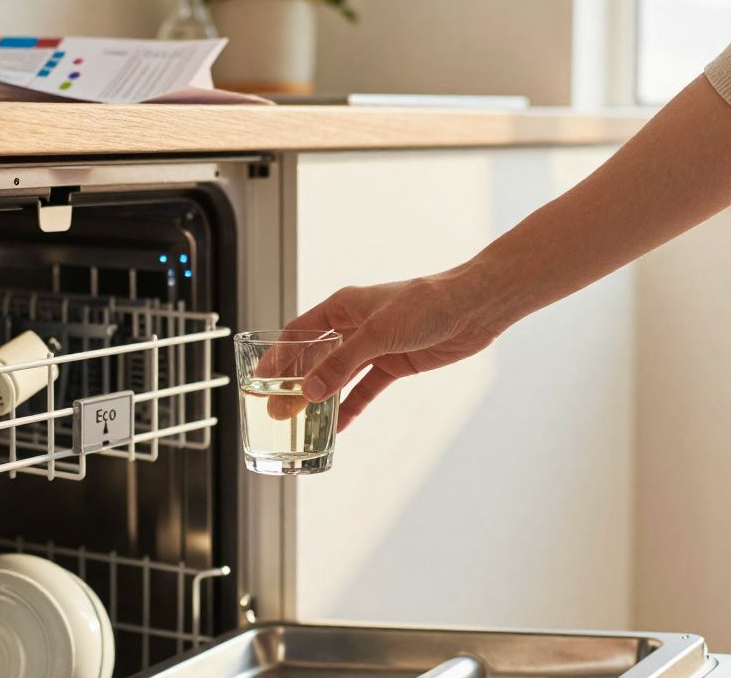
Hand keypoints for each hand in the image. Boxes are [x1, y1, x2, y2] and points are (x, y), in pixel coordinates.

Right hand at [284, 269, 502, 430]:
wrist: (472, 308)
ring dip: (319, 398)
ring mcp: (374, 347)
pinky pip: (365, 390)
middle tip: (274, 411)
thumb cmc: (426, 303)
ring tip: (298, 423)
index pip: (298, 332)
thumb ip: (342, 364)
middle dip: (294, 384)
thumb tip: (309, 392)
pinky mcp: (394, 364)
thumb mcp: (378, 333)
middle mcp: (355, 326)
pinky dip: (351, 407)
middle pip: (314, 357)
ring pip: (337, 376)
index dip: (277, 356)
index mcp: (343, 306)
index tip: (258, 380)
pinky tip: (338, 425)